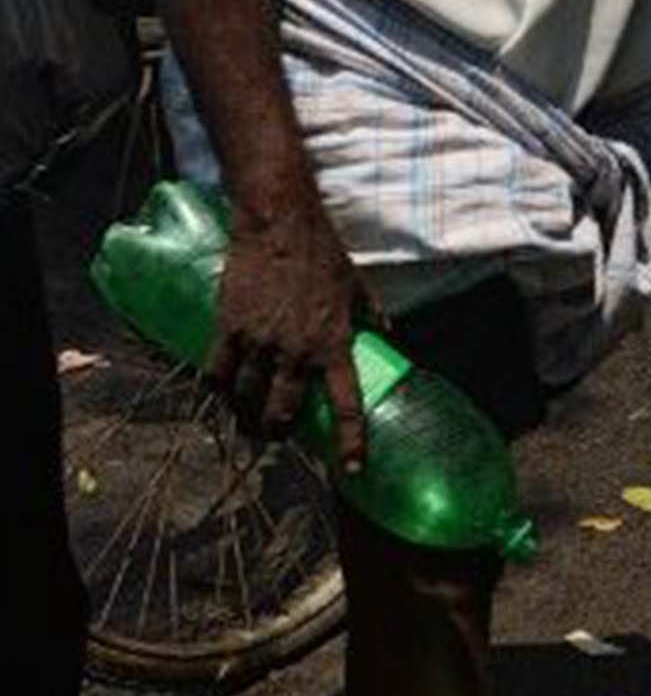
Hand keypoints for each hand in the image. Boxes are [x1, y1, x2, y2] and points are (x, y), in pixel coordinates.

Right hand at [209, 204, 373, 469]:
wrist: (280, 226)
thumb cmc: (324, 255)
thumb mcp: (358, 288)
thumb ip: (372, 317)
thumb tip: (389, 334)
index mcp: (334, 345)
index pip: (346, 404)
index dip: (350, 440)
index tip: (353, 468)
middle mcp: (296, 351)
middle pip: (282, 409)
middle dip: (277, 429)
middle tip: (275, 435)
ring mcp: (260, 342)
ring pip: (246, 395)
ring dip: (245, 412)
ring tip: (245, 418)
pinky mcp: (230, 327)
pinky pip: (217, 370)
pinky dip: (216, 386)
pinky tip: (217, 392)